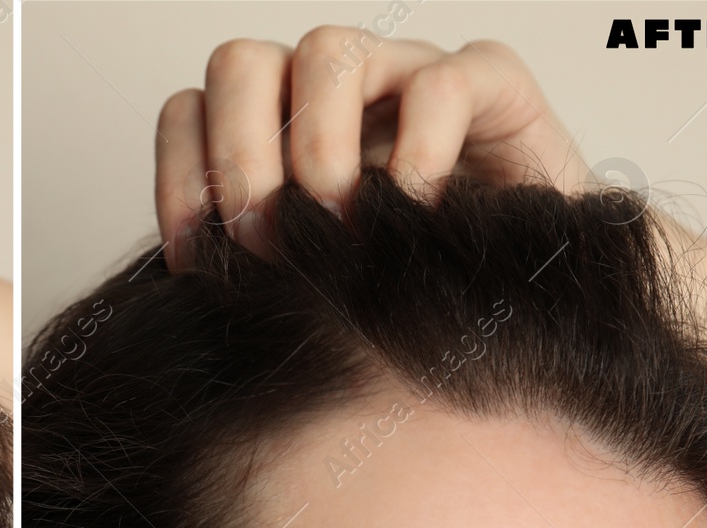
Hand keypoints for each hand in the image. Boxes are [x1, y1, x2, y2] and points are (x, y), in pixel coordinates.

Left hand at [155, 30, 583, 268]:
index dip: (181, 180)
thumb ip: (253, 267)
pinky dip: (419, 150)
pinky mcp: (491, 85)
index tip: (201, 258)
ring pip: (328, 48)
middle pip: (241, 62)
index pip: (189, 111)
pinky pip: (442, 81)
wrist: (525, 299)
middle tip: (268, 239)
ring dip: (318, 143)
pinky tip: (416, 213)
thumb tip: (197, 279)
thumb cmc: (406, 290)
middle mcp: (328, 91)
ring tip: (340, 225)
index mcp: (272, 129)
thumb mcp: (310, 286)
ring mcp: (404, 76)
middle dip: (240, 155)